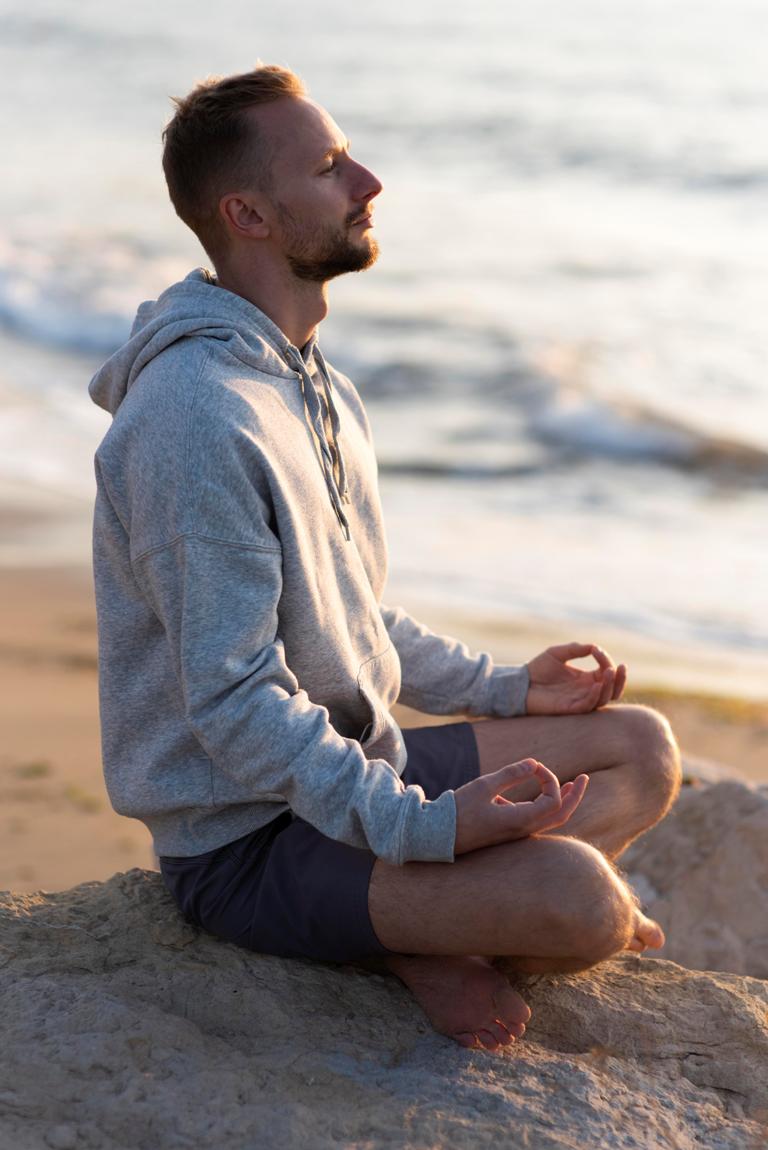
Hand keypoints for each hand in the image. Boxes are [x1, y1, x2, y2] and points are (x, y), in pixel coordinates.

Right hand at [453, 758, 588, 855]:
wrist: (439, 835)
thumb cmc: (459, 810)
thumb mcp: (484, 786)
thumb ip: (511, 774)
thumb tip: (534, 763)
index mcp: (521, 820)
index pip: (554, 800)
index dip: (551, 778)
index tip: (534, 766)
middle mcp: (524, 830)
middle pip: (562, 815)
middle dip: (575, 795)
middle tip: (584, 778)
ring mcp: (518, 833)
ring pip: (552, 820)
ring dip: (564, 801)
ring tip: (574, 784)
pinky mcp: (511, 832)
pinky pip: (538, 821)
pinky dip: (547, 806)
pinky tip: (538, 794)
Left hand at [526, 642, 625, 715]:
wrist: (519, 684)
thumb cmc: (537, 669)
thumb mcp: (557, 654)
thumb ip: (575, 649)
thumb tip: (595, 647)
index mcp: (585, 679)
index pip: (605, 672)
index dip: (606, 661)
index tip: (596, 650)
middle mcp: (585, 691)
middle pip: (612, 689)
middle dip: (620, 679)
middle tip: (621, 667)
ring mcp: (579, 700)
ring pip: (604, 698)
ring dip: (609, 686)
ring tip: (608, 672)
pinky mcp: (569, 708)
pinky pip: (588, 705)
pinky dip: (595, 696)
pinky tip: (596, 685)